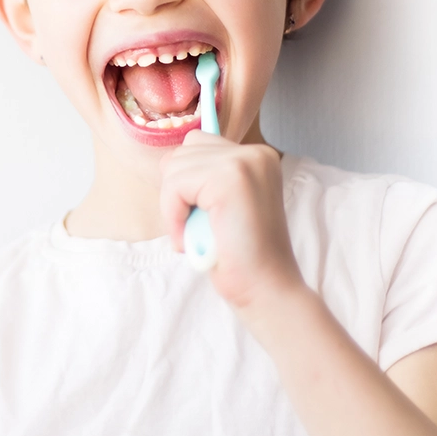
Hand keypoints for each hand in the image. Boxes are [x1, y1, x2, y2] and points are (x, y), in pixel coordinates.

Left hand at [158, 130, 302, 309]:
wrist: (268, 290)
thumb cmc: (240, 257)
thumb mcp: (222, 206)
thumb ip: (206, 178)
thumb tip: (168, 162)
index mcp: (258, 157)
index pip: (196, 145)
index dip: (185, 185)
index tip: (204, 217)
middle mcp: (255, 153)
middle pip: (181, 153)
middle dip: (177, 194)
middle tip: (198, 229)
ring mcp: (244, 162)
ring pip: (173, 169)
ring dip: (174, 208)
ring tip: (198, 235)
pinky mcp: (229, 179)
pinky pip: (175, 186)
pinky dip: (173, 216)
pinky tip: (191, 239)